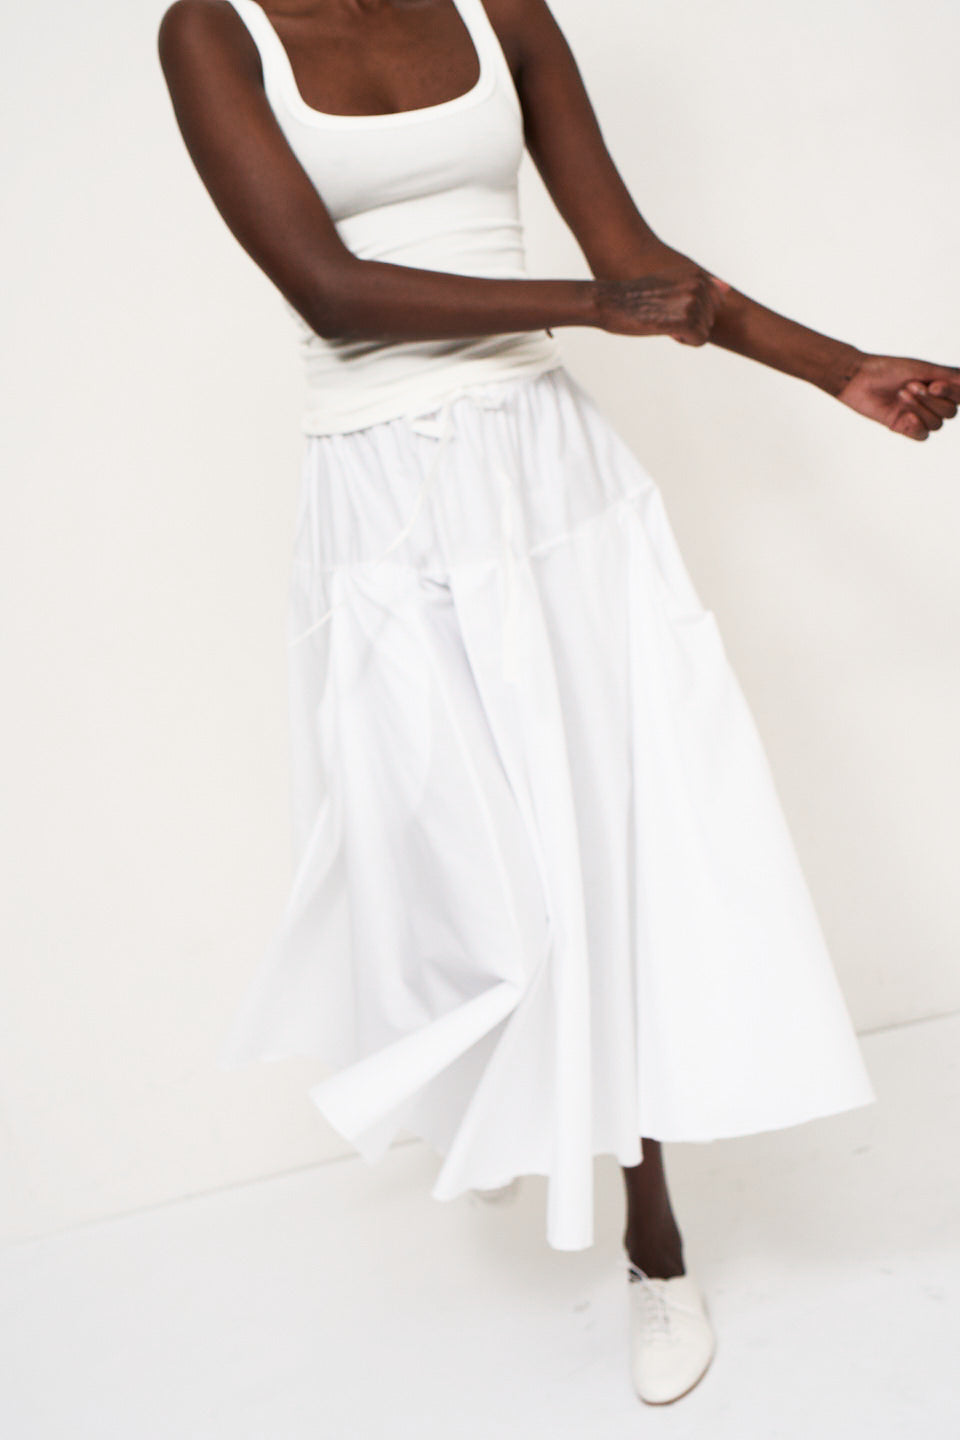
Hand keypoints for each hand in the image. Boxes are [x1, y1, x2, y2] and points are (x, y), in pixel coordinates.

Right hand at [594, 269, 729, 344]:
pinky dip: (684, 341)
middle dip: (689, 324)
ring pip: (704, 331)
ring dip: (684, 333)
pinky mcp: (686, 319)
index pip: (714, 305)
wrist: (610, 302)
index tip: (671, 307)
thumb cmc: (636, 296)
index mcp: (696, 273)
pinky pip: (699, 340)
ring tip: (662, 320)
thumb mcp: (672, 282)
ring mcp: (693, 301)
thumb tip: (727, 289)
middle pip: (710, 319)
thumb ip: (702, 285)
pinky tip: (666, 330)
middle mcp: (698, 284)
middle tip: (663, 315)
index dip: (694, 312)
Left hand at [836, 354, 959, 440]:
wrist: (859, 378)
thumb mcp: (923, 369)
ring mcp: (918, 415)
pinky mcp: (903, 427)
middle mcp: (931, 402)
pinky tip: (904, 418)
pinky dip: (916, 427)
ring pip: (936, 425)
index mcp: (939, 386)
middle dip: (931, 401)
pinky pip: (922, 436)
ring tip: (900, 394)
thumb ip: (950, 377)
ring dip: (919, 408)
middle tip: (909, 385)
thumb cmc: (889, 369)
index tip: (934, 385)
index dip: (951, 394)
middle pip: (950, 413)